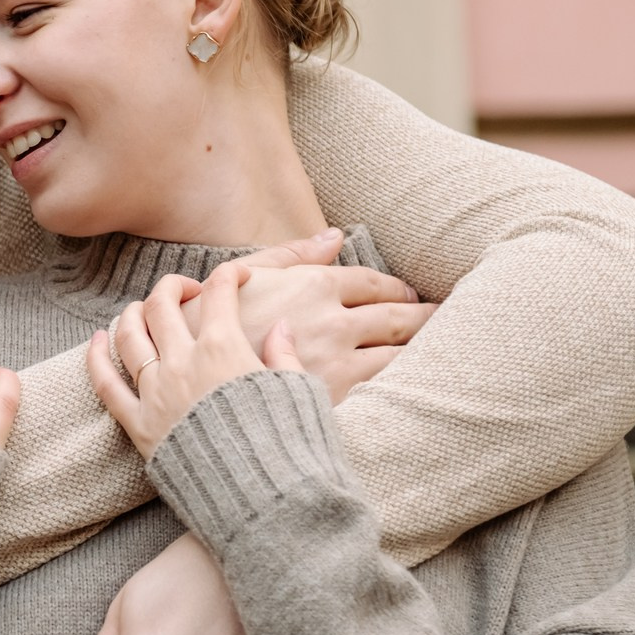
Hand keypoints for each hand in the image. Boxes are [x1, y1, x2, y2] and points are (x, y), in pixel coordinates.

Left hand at [90, 261, 302, 459]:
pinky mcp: (139, 427)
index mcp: (225, 348)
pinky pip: (106, 384)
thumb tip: (281, 327)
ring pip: (129, 335)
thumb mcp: (298, 393)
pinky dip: (97, 357)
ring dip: (134, 312)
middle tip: (187, 289)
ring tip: (143, 308)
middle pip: (163, 305)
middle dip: (174, 286)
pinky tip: (97, 339)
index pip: (220, 292)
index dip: (229, 275)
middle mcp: (183, 363)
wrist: (263, 503)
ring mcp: (156, 394)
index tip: (237, 275)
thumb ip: (284, 356)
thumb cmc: (290, 449)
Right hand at [182, 231, 436, 404]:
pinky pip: (384, 387)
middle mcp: (333, 320)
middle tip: (442, 318)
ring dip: (423, 349)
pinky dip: (406, 382)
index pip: (374, 282)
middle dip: (425, 316)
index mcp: (313, 285)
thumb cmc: (208, 327)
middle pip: (397, 315)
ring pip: (399, 352)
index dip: (397, 288)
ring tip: (443, 351)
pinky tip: (417, 385)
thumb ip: (292, 256)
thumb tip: (335, 236)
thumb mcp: (243, 277)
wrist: (191, 387)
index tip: (410, 295)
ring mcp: (336, 361)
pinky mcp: (334, 399)